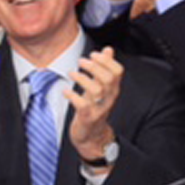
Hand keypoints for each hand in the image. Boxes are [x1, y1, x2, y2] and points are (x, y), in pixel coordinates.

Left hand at [66, 47, 121, 162]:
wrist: (92, 135)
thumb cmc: (95, 108)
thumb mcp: (101, 87)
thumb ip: (105, 68)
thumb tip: (108, 49)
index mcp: (113, 89)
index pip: (118, 71)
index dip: (106, 60)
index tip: (93, 55)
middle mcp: (109, 98)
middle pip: (108, 78)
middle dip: (93, 67)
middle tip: (81, 62)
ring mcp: (99, 109)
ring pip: (96, 90)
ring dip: (82, 79)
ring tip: (72, 74)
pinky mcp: (88, 117)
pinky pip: (82, 104)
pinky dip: (72, 95)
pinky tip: (66, 91)